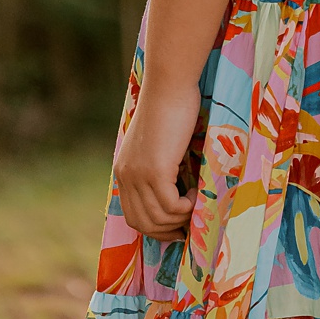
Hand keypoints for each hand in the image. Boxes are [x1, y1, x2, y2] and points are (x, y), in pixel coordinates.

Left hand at [113, 76, 200, 240]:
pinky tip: (196, 191)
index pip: (133, 217)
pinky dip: (187, 207)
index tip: (177, 229)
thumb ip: (156, 170)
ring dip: (181, 218)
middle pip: (143, 224)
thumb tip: (174, 198)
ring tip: (194, 202)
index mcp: (123, 170)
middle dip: (168, 231)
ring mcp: (138, 174)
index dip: (156, 230)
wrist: (169, 87)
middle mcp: (125, 175)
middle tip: (189, 224)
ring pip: (159, 218)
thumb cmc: (169, 111)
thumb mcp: (156, 146)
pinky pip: (172, 207)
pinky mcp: (155, 171)